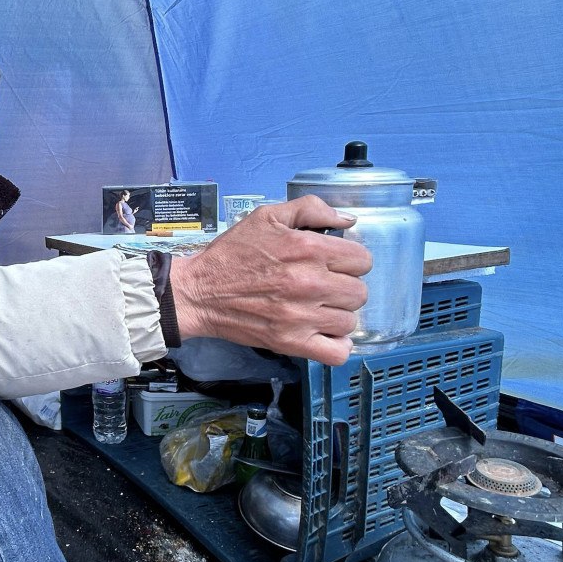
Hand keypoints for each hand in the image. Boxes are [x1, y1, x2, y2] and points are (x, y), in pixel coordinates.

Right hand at [168, 195, 371, 364]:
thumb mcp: (268, 216)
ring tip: (318, 309)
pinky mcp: (291, 343)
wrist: (199, 292)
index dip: (349, 260)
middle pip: (360, 292)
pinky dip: (337, 346)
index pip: (362, 259)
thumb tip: (349, 220)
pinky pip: (337, 353)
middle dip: (345, 287)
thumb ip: (311, 209)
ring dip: (337, 315)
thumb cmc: (232, 253)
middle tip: (324, 286)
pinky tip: (324, 334)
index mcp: (308, 248)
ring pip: (351, 321)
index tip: (333, 264)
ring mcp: (302, 316)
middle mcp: (310, 283)